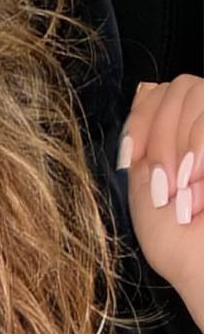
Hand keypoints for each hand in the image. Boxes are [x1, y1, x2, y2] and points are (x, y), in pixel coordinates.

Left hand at [116, 74, 203, 328]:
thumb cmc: (179, 246)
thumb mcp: (144, 194)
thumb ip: (142, 148)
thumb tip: (142, 96)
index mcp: (180, 140)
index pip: (159, 93)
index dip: (144, 116)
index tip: (136, 152)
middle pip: (180, 87)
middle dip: (162, 134)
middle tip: (164, 181)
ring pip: (197, 94)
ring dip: (180, 145)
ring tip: (184, 189)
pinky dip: (199, 149)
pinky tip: (196, 182)